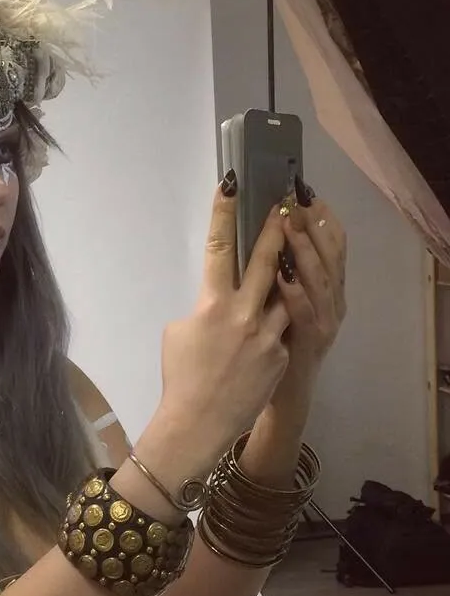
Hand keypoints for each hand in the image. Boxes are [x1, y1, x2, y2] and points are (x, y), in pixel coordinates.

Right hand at [157, 174, 291, 472]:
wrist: (198, 423)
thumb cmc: (179, 376)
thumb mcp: (179, 332)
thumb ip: (205, 308)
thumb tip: (221, 299)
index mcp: (212, 304)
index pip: (219, 248)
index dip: (224, 213)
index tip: (231, 185)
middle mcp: (244, 314)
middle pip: (268, 261)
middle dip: (277, 229)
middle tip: (288, 204)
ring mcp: (268, 335)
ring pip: (287, 294)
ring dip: (289, 275)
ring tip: (293, 258)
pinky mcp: (283, 356)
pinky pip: (283, 330)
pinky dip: (276, 325)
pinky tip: (265, 335)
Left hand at [271, 175, 347, 409]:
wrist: (276, 403)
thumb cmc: (271, 352)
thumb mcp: (278, 310)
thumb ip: (278, 281)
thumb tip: (265, 244)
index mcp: (323, 292)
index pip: (329, 247)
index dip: (321, 219)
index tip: (306, 192)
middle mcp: (330, 304)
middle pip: (329, 257)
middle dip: (314, 225)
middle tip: (297, 198)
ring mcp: (321, 325)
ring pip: (320, 282)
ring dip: (305, 251)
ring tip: (291, 224)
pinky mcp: (306, 346)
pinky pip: (303, 316)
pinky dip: (296, 294)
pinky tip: (284, 276)